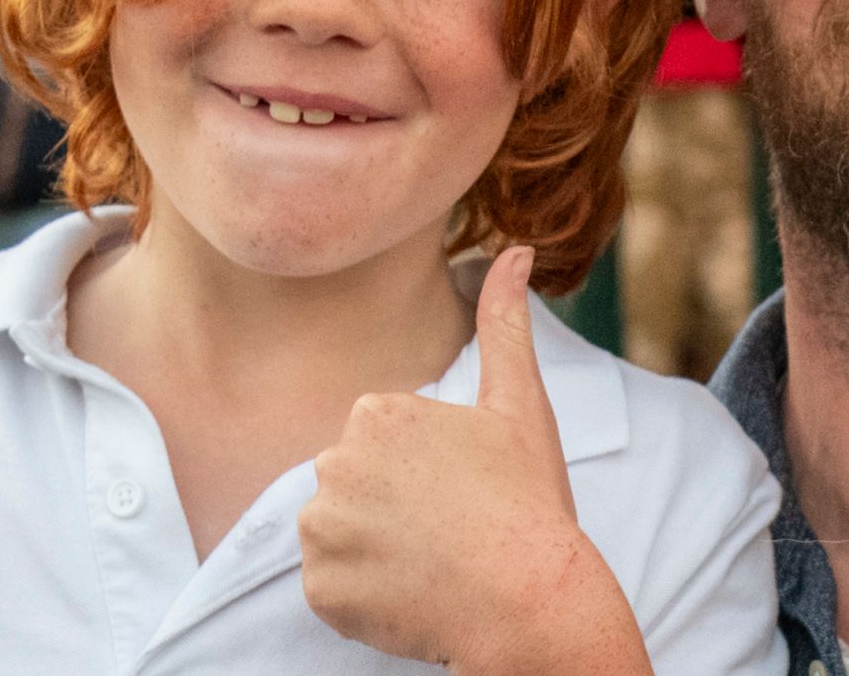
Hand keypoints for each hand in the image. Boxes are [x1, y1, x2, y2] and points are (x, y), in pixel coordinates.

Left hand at [299, 246, 651, 674]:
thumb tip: (513, 249)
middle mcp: (335, 463)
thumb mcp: (520, 405)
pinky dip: (365, 595)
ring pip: (341, 533)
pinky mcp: (320, 589)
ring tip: (433, 562)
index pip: (383, 440)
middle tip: (452, 528)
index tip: (463, 488)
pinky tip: (413, 592)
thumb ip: (504, 323)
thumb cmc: (528, 500)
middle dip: (394, 506)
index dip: (426, 468)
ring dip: (376, 549)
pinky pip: (333, 587)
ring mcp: (323, 530)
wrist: (528, 599)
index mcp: (377, 413)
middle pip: (356, 484)